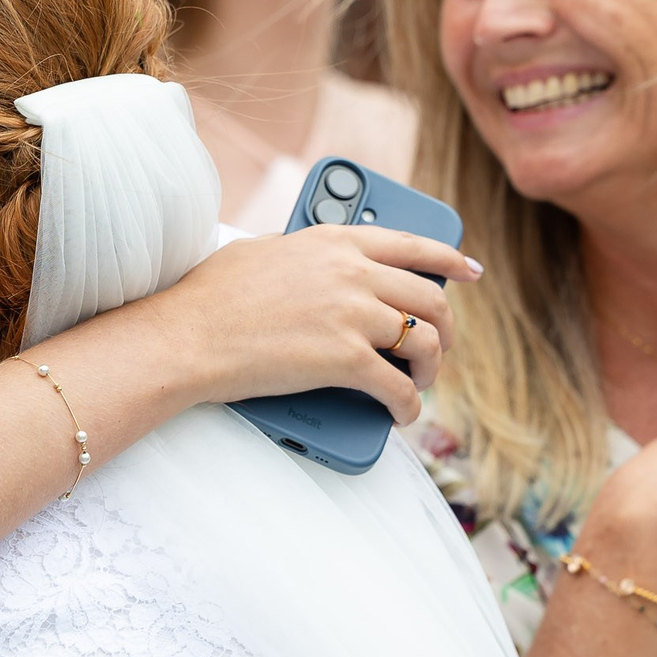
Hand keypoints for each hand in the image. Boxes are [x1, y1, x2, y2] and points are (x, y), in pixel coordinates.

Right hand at [165, 223, 481, 425]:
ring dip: (430, 367)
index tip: (470, 272)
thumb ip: (304, 258)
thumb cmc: (209, 298)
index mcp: (335, 241)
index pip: (412, 244)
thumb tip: (318, 275)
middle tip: (439, 345)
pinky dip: (407, 406)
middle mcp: (353, 271)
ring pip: (424, 340)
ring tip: (419, 382)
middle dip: (445, 327)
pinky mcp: (345, 359)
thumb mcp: (264, 253)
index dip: (449, 259)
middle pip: (430, 296)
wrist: (187, 337)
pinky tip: (400, 415)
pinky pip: (398, 386)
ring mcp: (352, 314)